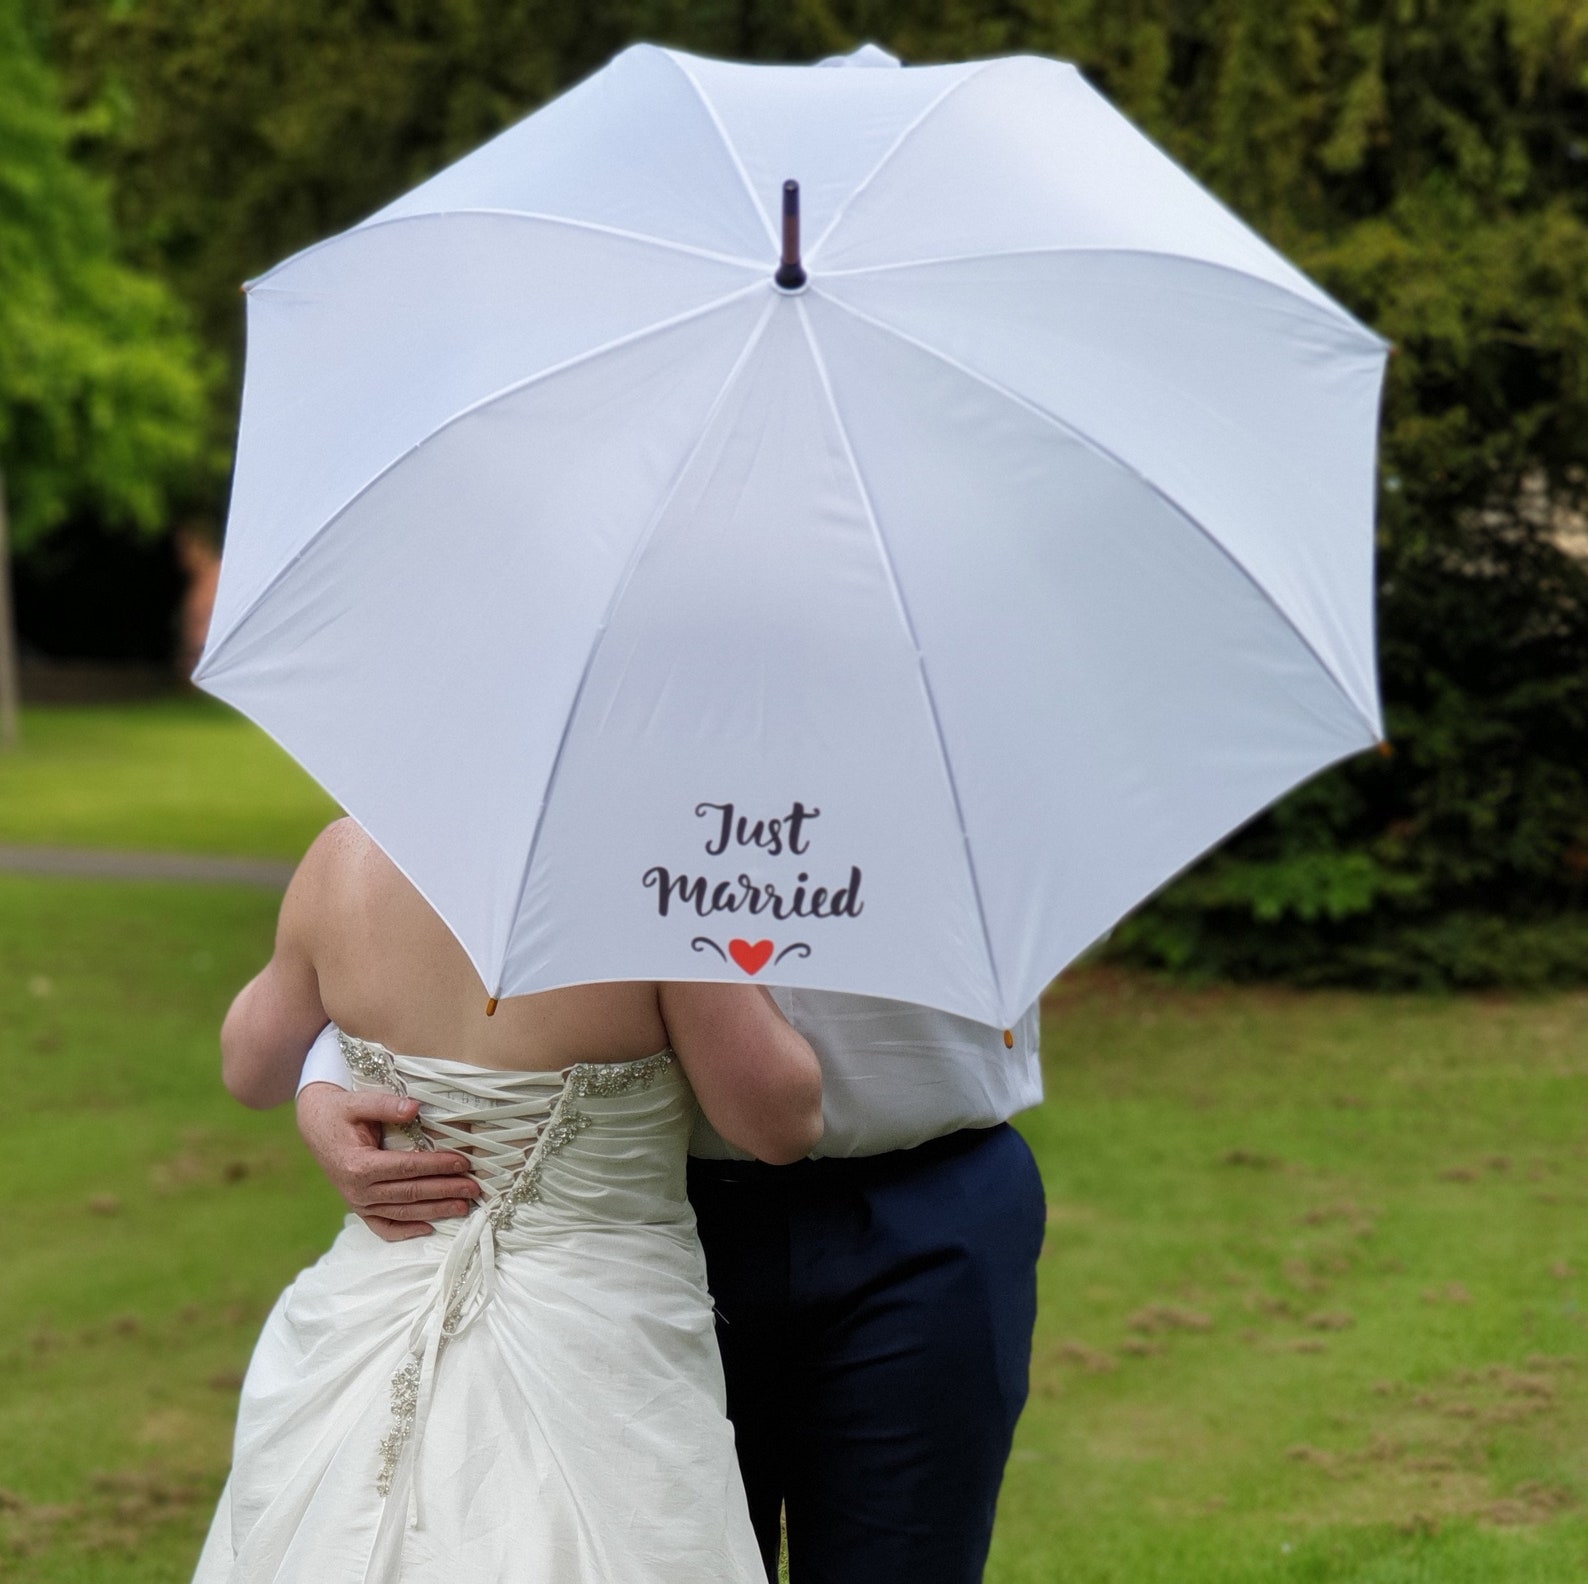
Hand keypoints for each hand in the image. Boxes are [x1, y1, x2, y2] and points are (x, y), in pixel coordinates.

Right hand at [296, 1083, 479, 1240]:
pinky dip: (405, 1230)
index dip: (437, 1166)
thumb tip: (415, 1108)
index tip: (463, 1163)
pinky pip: (383, 1226)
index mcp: (358, 1164)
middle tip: (474, 1188)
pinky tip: (429, 1228)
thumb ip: (386, 1105)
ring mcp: (357, 1203)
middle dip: (445, 1191)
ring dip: (435, 1211)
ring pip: (403, 1212)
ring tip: (463, 1207)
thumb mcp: (358, 1102)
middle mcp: (357, 1190)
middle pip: (410, 1193)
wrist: (315, 1126)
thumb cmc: (340, 1112)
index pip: (407, 1168)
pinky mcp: (358, 1208)